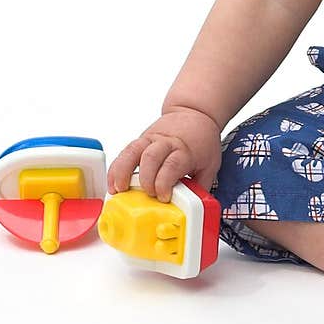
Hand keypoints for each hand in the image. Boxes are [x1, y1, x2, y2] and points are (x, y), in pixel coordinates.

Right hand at [106, 107, 223, 202]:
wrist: (194, 112)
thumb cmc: (202, 139)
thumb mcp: (210, 163)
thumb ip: (201, 186)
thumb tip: (194, 210)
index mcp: (184, 150)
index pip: (172, 165)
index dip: (164, 183)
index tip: (164, 197)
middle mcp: (165, 143)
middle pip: (150, 158)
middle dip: (146, 180)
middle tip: (147, 196)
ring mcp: (150, 139)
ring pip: (132, 152)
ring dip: (123, 172)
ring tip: (118, 190)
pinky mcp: (140, 140)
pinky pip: (125, 152)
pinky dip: (116, 167)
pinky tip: (113, 182)